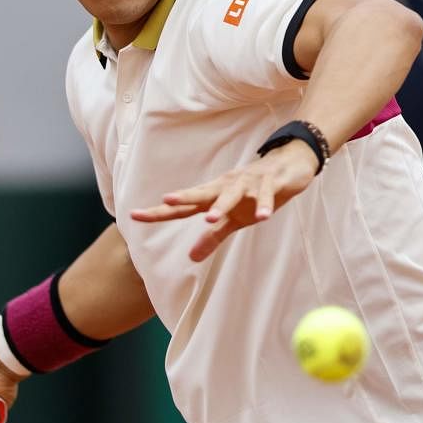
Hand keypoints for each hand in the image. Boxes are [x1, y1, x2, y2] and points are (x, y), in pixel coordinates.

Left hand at [130, 140, 319, 260]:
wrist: (287, 164)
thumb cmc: (253, 193)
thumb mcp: (233, 219)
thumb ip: (212, 237)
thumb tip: (191, 258)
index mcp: (213, 196)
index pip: (182, 207)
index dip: (159, 212)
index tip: (134, 215)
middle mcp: (225, 187)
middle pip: (201, 194)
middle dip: (184, 198)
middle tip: (165, 201)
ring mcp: (247, 183)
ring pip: (232, 194)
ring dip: (222, 205)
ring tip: (209, 218)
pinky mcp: (269, 183)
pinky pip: (266, 195)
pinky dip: (264, 205)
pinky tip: (263, 216)